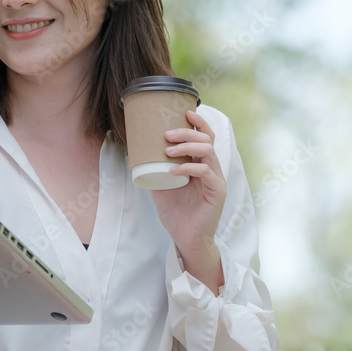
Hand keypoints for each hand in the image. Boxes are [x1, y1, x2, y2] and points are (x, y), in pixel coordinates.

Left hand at [149, 109, 226, 293]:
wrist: (185, 237)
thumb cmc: (175, 211)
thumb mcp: (160, 184)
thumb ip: (153, 168)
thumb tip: (133, 150)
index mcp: (201, 163)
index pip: (205, 136)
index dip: (198, 122)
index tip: (184, 112)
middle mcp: (212, 168)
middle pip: (206, 139)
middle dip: (187, 132)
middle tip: (166, 133)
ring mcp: (216, 179)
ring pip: (208, 152)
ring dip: (186, 146)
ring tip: (167, 149)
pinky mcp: (217, 192)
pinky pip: (206, 172)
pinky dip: (188, 168)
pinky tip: (174, 170)